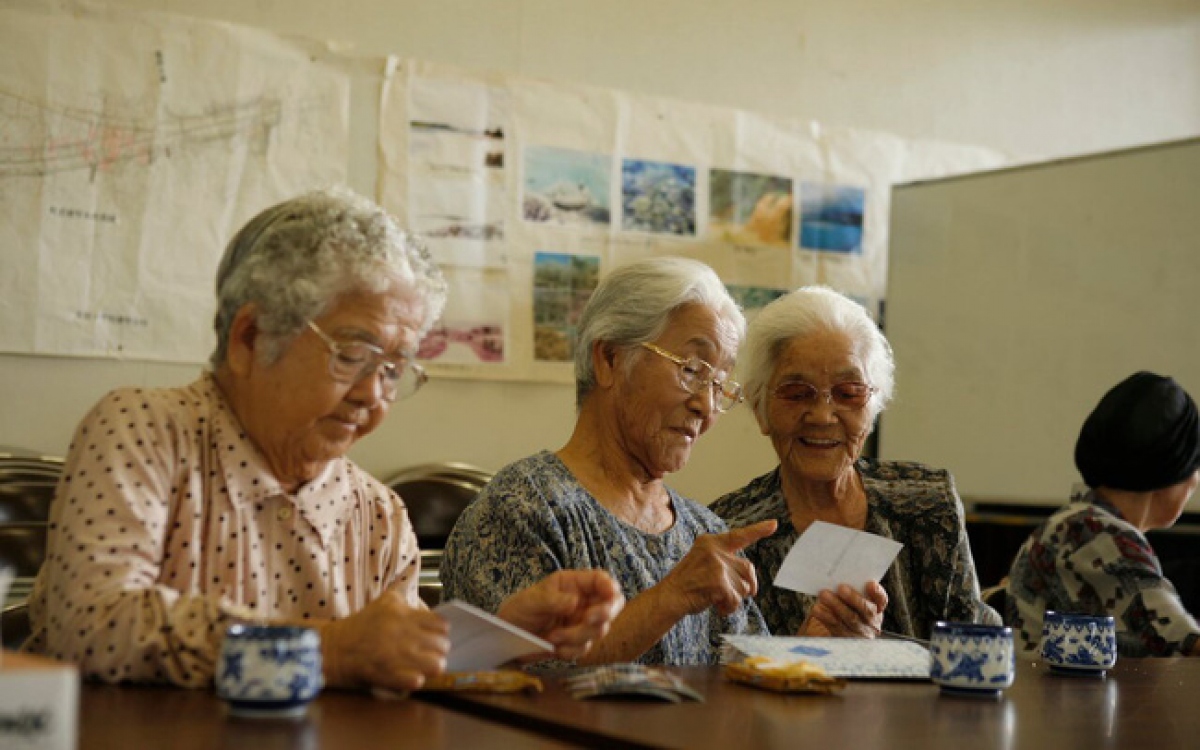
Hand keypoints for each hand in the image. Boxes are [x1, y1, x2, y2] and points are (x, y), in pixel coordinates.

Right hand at [319, 591, 449, 690]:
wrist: (333, 647)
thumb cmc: (360, 625)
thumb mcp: (384, 601)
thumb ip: (405, 596)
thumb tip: (423, 601)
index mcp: (404, 616)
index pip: (442, 625)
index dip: (440, 632)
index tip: (434, 636)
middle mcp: (404, 635)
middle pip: (442, 646)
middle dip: (438, 650)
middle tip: (430, 652)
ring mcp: (397, 657)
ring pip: (436, 665)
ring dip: (432, 667)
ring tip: (424, 666)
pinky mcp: (388, 676)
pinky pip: (416, 681)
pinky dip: (416, 680)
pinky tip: (411, 677)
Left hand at [497, 569, 624, 660]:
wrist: (508, 637)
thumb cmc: (520, 609)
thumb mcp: (532, 600)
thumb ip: (554, 599)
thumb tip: (575, 602)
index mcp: (574, 584)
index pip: (601, 581)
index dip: (610, 587)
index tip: (610, 595)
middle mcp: (583, 602)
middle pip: (611, 606)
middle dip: (603, 614)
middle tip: (588, 619)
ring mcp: (582, 623)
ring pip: (598, 631)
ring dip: (577, 636)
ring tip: (553, 636)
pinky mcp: (577, 643)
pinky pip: (584, 649)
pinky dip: (569, 650)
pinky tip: (553, 646)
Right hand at [659, 520, 776, 617]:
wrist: (669, 597)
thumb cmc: (688, 583)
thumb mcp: (704, 562)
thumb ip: (725, 563)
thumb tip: (751, 585)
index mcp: (711, 542)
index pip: (739, 535)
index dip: (758, 530)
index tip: (774, 524)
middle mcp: (715, 549)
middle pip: (748, 568)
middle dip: (746, 585)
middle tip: (731, 595)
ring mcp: (717, 565)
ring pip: (744, 587)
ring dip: (734, 599)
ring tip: (717, 600)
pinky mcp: (719, 581)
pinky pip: (736, 599)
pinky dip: (729, 608)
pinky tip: (717, 607)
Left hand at [799, 581, 887, 637]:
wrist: (843, 630)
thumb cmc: (848, 606)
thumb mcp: (855, 599)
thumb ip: (853, 589)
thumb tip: (839, 575)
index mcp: (877, 608)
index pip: (881, 600)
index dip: (877, 593)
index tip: (870, 583)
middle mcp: (871, 621)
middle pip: (865, 610)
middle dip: (853, 598)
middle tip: (841, 588)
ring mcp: (859, 632)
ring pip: (850, 618)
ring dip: (836, 606)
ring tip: (824, 594)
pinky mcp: (844, 638)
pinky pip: (835, 627)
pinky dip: (825, 617)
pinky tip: (816, 609)